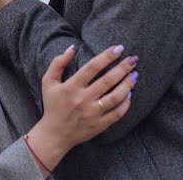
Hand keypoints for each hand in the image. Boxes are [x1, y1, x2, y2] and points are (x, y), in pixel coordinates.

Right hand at [24, 45, 137, 173]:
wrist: (54, 134)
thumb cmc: (53, 105)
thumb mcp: (48, 82)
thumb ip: (58, 63)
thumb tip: (72, 48)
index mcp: (71, 87)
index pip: (92, 67)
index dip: (106, 56)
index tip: (118, 48)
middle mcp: (82, 99)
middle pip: (107, 81)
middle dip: (122, 68)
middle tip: (133, 59)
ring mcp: (92, 113)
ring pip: (115, 97)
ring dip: (127, 85)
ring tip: (135, 74)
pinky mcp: (99, 125)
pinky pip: (117, 113)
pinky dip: (125, 103)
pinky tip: (129, 94)